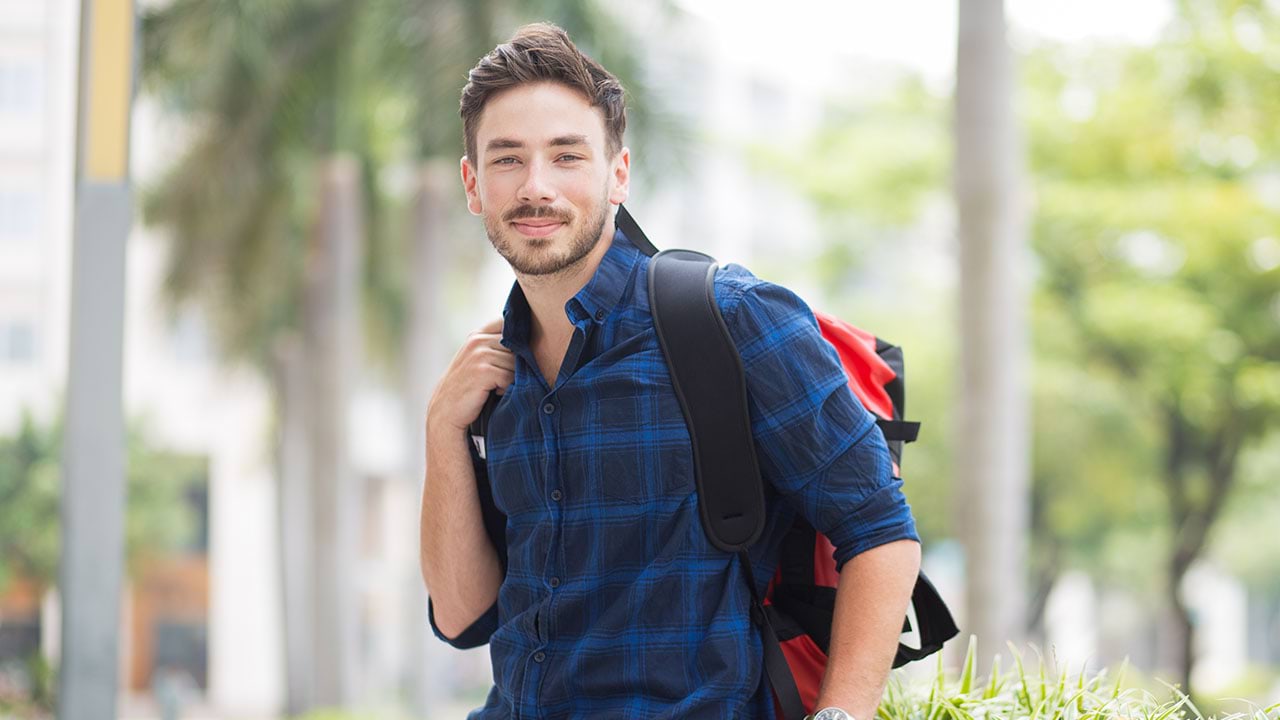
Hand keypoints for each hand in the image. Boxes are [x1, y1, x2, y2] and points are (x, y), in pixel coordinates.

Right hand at [426, 318, 514, 434]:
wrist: (445, 412)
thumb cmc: (468, 387)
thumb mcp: (479, 360)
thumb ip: (498, 347)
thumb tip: (535, 341)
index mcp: (478, 334)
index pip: (510, 325)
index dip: (520, 340)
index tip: (518, 355)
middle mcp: (478, 340)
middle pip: (518, 346)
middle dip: (517, 364)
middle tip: (502, 379)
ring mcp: (479, 354)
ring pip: (516, 363)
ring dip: (512, 378)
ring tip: (496, 386)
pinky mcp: (483, 370)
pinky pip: (510, 377)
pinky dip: (506, 388)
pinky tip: (494, 392)